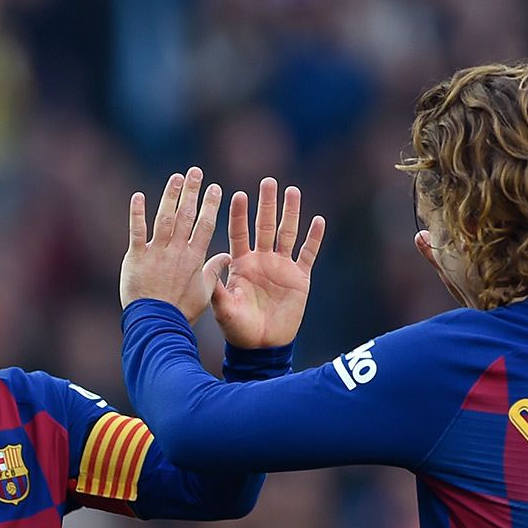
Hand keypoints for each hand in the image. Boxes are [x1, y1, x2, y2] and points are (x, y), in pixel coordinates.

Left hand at [121, 167, 223, 322]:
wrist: (156, 323)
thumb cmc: (181, 310)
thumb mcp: (204, 292)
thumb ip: (214, 271)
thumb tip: (228, 256)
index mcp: (194, 258)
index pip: (205, 225)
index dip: (210, 205)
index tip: (214, 187)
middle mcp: (177, 251)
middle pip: (186, 215)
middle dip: (192, 192)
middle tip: (195, 172)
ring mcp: (156, 252)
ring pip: (165, 218)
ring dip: (170, 196)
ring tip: (176, 177)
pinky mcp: (136, 257)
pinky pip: (136, 231)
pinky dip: (137, 213)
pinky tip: (138, 196)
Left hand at [207, 178, 324, 347]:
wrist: (262, 346)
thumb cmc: (238, 328)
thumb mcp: (224, 307)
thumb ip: (218, 288)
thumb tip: (208, 267)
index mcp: (242, 263)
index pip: (239, 232)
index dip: (239, 215)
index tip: (238, 195)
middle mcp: (262, 260)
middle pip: (265, 226)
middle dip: (266, 204)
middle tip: (268, 182)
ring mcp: (282, 267)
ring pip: (288, 234)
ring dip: (291, 213)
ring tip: (292, 191)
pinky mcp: (300, 278)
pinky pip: (308, 254)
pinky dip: (314, 238)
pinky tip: (318, 220)